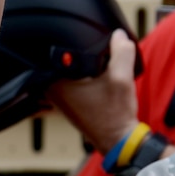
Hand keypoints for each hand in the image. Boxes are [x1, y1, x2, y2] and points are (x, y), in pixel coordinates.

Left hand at [48, 29, 139, 153]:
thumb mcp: (122, 78)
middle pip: (64, 59)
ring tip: (101, 69)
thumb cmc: (115, 115)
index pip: (59, 48)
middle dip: (83, 54)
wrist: (119, 140)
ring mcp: (58, 97)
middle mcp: (52, 90)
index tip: (91, 44)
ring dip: (85, 65)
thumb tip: (118, 35)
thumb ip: (121, 52)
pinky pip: (73, 80)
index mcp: (57, 82)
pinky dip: (86, 76)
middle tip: (99, 57)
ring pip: (70, 69)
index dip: (76, 40)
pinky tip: (100, 78)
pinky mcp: (68, 101)